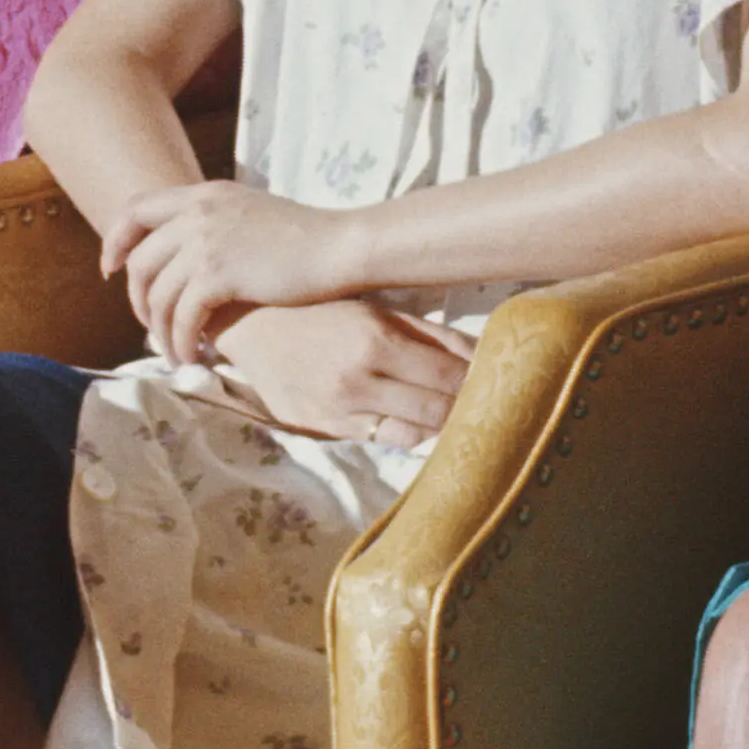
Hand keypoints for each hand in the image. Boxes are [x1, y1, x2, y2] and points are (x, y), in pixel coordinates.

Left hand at [102, 177, 363, 366]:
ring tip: (174, 353)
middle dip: (137, 300)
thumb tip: (187, 258)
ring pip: (157, 295)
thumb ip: (215, 224)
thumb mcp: (250, 213)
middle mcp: (197, 212)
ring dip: (160, 331)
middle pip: (139, 259)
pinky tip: (193, 356)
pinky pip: (182, 317)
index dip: (116, 241)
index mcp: (202, 194)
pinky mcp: (219, 274)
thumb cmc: (305, 238)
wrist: (340, 246)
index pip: (135, 209)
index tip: (112, 270)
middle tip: (149, 326)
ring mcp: (205, 241)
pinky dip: (181, 342)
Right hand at [209, 301, 471, 448]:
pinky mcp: (321, 429)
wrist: (248, 326)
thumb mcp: (377, 309)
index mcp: (374, 342)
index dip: (480, 382)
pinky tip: (415, 421)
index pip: (449, 376)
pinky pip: (379, 441)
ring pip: (412, 436)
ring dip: (438, 428)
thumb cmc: (320, 308)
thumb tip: (485, 354)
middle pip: (437, 412)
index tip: (501, 381)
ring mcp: (337, 411)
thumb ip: (431, 334)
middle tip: (487, 403)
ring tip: (453, 416)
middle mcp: (357, 382)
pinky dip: (404, 433)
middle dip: (467, 409)